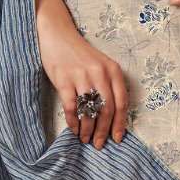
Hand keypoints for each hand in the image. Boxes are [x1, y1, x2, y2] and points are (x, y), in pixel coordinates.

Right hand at [38, 22, 128, 147]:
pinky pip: (71, 107)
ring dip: (87, 130)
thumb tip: (111, 118)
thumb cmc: (80, 54)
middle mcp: (100, 73)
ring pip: (89, 111)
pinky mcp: (64, 80)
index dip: (120, 124)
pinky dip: (73, 122)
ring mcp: (81, 76)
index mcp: (113, 70)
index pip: (122, 102)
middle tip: (98, 144)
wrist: (58, 35)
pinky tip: (73, 129)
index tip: (117, 139)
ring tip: (84, 139)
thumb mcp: (101, 65)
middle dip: (103, 131)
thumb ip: (108, 86)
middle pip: (107, 110)